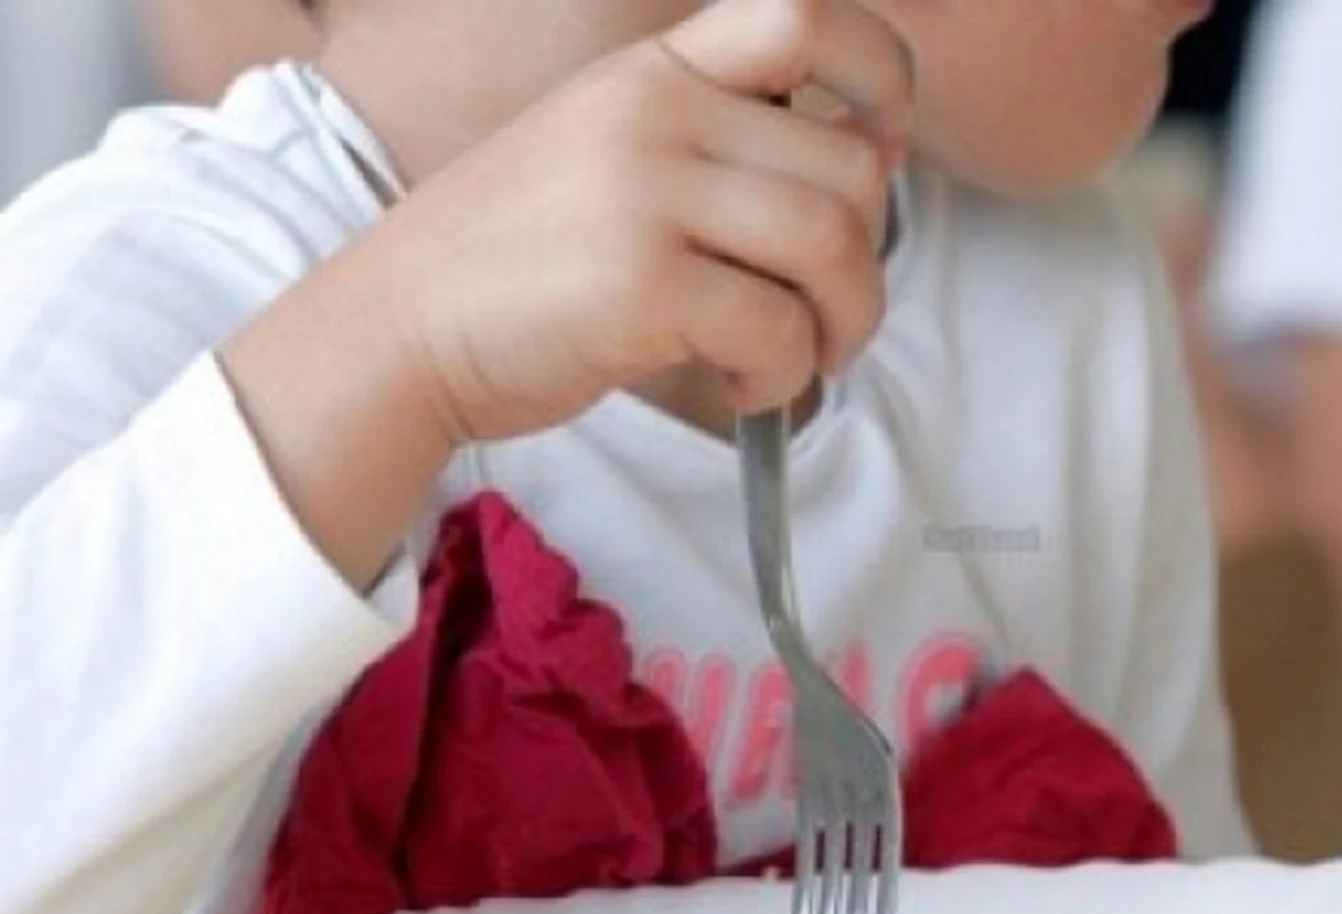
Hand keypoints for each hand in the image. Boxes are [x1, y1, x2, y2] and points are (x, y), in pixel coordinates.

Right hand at [351, 0, 914, 443]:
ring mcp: (646, 194)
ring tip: (796, 357)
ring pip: (834, 248)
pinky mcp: (641, 285)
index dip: (883, 76)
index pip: (809, 13)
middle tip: (829, 315)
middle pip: (851, 167)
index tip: (883, 144)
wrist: (396, 327)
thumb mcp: (611, 152)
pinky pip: (780, 331)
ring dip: (844, 324)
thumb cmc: (521, 259)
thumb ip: (721, 140)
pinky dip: (784, 377)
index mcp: (655, 70)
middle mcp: (655, 112)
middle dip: (867, 261)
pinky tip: (740, 387)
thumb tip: (873, 159)